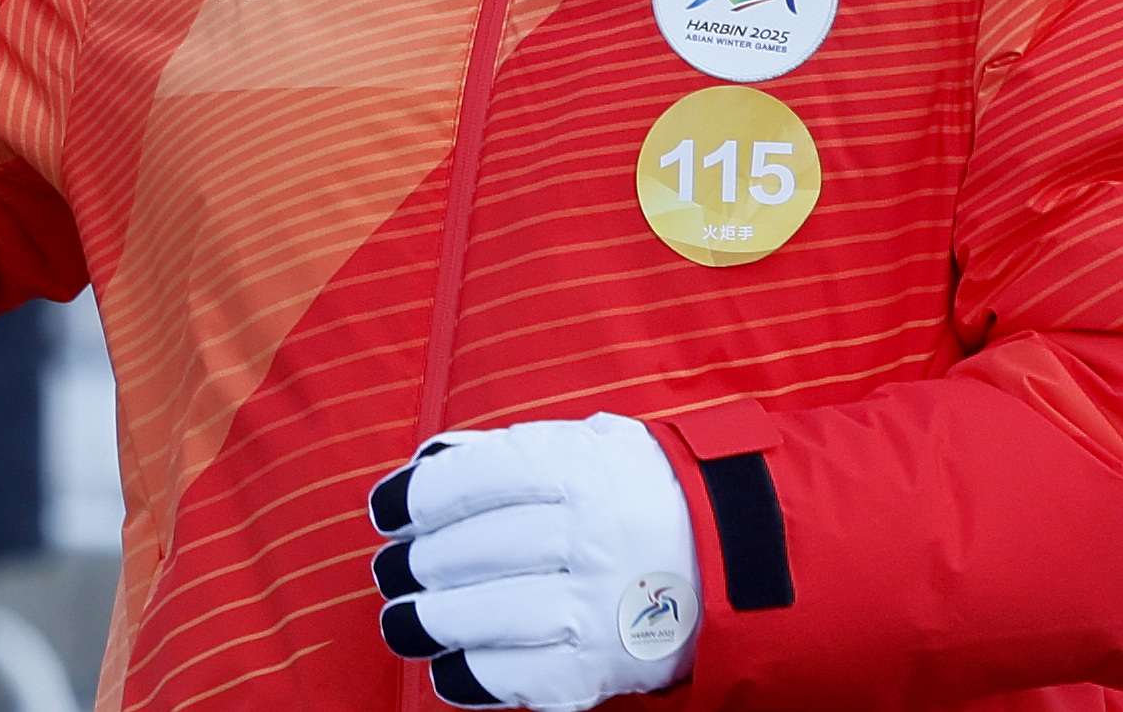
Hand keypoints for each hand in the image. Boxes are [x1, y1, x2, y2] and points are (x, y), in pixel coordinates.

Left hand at [366, 414, 701, 708]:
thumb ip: (514, 452)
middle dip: (415, 565)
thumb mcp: (592, 445)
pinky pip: (516, 677)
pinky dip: (470, 676)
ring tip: (403, 622)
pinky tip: (447, 667)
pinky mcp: (599, 666)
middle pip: (466, 551)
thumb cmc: (642, 493)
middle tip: (395, 571)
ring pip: (482, 616)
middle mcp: (585, 535)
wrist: (737, 557)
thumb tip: (430, 466)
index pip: (469, 481)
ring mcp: (594, 605)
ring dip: (427, 623)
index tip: (385, 511)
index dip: (414, 497)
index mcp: (578, 468)